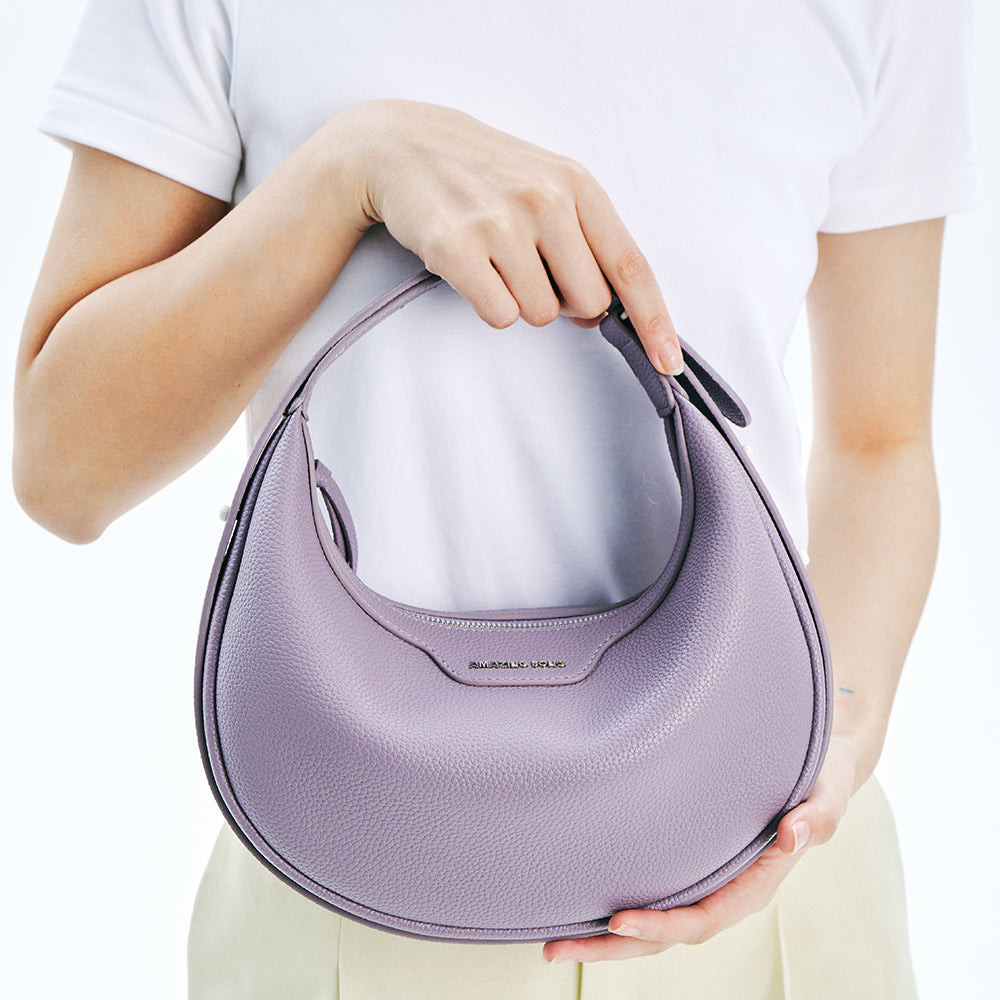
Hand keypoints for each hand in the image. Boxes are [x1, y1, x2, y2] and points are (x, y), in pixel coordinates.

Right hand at [332, 99, 682, 374]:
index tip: (668, 363)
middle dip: (565, 302)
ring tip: (494, 259)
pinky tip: (472, 268)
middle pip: (588, 303)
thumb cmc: (486, 175)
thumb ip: (585, 242)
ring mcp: (501, 223)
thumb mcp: (547, 186)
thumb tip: (600, 313)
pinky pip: (500, 317)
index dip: (654, 321)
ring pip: (541, 315)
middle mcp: (545, 200)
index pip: (630, 266)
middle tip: (531, 269)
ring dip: (520, 301)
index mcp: (578, 185)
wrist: (402, 146)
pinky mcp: (457, 248)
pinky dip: (489, 305)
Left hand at [542, 733, 858, 963]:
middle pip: (667, 934)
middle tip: (556, 947)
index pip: (703, 917)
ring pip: (655, 923)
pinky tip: (581, 906)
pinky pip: (657, 895)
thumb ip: (817, 815)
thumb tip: (792, 833)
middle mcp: (727, 890)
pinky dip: (620, 909)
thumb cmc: (819, 778)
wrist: (818, 763)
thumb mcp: (826, 792)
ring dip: (606, 939)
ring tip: (553, 941)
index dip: (661, 924)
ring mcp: (708, 881)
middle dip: (613, 946)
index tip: (617, 920)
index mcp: (755, 884)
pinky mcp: (693, 863)